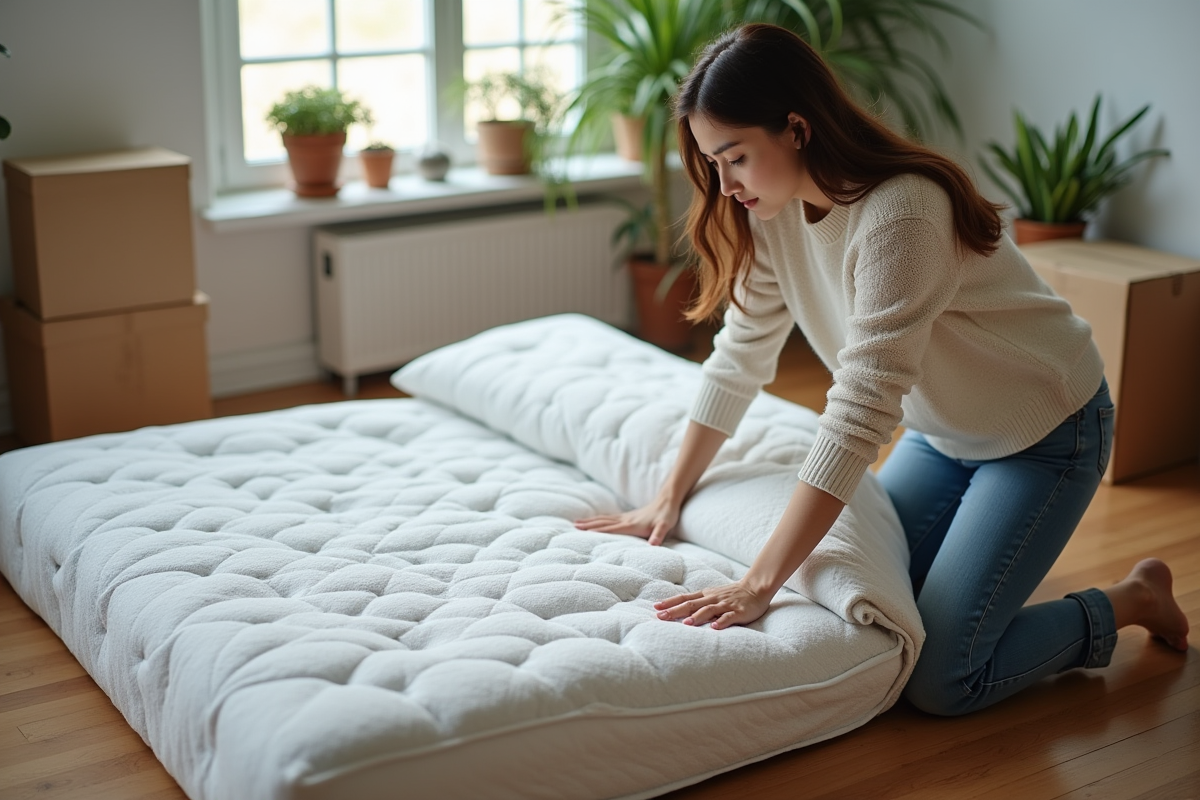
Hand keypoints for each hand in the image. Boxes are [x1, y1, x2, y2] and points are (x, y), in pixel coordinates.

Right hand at [574, 496, 679, 545]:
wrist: (668, 500)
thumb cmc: (667, 515)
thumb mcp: (665, 527)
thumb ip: (658, 536)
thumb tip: (653, 545)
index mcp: (631, 525)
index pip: (611, 529)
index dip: (597, 531)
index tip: (583, 532)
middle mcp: (626, 520)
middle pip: (603, 522)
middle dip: (588, 525)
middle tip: (573, 526)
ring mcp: (626, 517)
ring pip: (604, 519)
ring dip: (591, 521)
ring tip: (577, 522)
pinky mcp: (629, 516)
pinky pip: (610, 518)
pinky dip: (600, 519)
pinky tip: (596, 520)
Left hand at [654, 580, 772, 628]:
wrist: (755, 588)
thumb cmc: (731, 594)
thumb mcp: (712, 595)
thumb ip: (698, 602)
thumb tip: (679, 610)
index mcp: (705, 595)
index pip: (684, 598)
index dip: (670, 602)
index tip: (656, 607)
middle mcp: (712, 599)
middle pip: (691, 604)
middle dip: (675, 611)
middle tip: (660, 617)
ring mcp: (725, 605)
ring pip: (708, 610)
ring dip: (697, 617)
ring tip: (686, 624)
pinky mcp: (738, 611)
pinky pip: (729, 617)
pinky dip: (721, 622)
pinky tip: (714, 628)